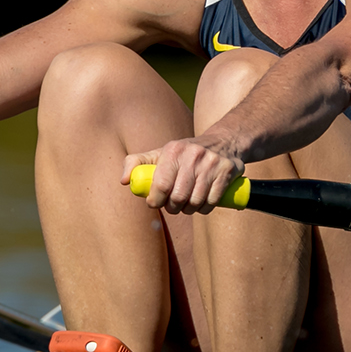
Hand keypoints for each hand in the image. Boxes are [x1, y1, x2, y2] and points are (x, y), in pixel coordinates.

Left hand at [121, 136, 243, 213]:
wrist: (224, 141)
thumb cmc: (185, 153)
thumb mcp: (161, 152)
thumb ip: (137, 163)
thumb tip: (123, 181)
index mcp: (173, 150)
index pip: (160, 184)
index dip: (155, 200)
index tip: (155, 203)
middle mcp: (193, 155)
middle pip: (178, 197)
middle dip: (173, 207)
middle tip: (173, 206)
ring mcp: (211, 163)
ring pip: (196, 201)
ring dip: (189, 210)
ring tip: (187, 205)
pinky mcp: (227, 172)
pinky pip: (213, 201)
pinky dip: (205, 208)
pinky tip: (202, 203)